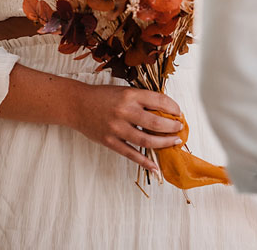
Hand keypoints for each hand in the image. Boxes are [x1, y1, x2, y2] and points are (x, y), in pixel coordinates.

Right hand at [69, 82, 183, 171]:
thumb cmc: (103, 96)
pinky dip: (144, 161)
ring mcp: (117, 128)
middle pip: (156, 123)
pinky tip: (155, 165)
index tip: (179, 112)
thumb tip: (164, 110)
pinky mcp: (110, 141)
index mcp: (130, 95)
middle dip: (172, 127)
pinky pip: (131, 154)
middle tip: (180, 128)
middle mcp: (124, 111)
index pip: (158, 101)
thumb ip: (141, 100)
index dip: (173, 107)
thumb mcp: (124, 91)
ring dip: (163, 143)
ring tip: (173, 142)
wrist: (77, 105)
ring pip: (146, 140)